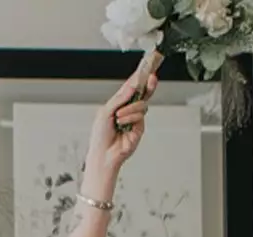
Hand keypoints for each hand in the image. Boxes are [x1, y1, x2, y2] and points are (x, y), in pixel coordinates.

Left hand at [86, 50, 161, 190]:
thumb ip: (119, 98)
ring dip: (129, 110)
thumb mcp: (105, 112)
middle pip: (143, 92)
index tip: (147, 67)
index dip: (139, 77)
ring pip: (141, 104)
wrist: (104, 153)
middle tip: (152, 77)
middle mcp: (128, 109)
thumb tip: (132, 87)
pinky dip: (130, 118)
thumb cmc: (100, 135)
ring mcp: (135, 118)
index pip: (131, 87)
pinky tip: (122, 125)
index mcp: (118, 104)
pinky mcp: (140, 127)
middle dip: (148, 84)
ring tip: (118, 119)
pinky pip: (140, 115)